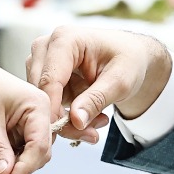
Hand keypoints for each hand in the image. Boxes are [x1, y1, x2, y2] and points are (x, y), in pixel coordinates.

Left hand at [0, 51, 53, 173]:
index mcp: (38, 106)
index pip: (40, 145)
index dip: (26, 166)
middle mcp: (39, 113)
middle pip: (40, 151)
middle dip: (22, 166)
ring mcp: (29, 121)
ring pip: (31, 153)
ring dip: (14, 164)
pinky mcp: (18, 127)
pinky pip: (19, 149)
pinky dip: (8, 158)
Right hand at [27, 26, 172, 141]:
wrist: (130, 57)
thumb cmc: (128, 60)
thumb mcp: (120, 81)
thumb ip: (96, 99)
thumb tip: (76, 121)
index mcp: (64, 39)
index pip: (50, 79)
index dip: (54, 109)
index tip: (65, 132)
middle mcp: (47, 47)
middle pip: (42, 92)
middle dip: (64, 118)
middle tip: (92, 133)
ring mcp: (43, 62)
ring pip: (43, 101)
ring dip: (68, 119)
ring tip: (99, 120)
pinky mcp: (45, 76)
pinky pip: (48, 104)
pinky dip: (68, 116)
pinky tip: (91, 116)